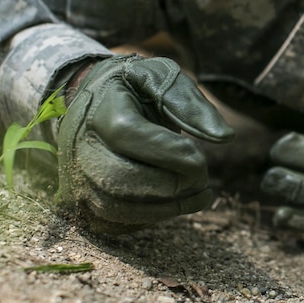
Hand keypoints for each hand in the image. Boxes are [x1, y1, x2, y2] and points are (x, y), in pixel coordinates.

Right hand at [56, 55, 233, 232]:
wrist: (95, 101)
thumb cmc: (135, 89)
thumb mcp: (162, 79)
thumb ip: (191, 104)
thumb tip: (225, 137)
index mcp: (100, 111)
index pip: (128, 136)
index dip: (170, 152)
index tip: (200, 157)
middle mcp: (80, 148)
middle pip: (119, 179)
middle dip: (171, 185)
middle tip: (202, 178)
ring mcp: (77, 179)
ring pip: (116, 208)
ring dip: (166, 208)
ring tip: (200, 194)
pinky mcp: (84, 204)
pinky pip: (116, 223)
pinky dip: (153, 218)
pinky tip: (179, 203)